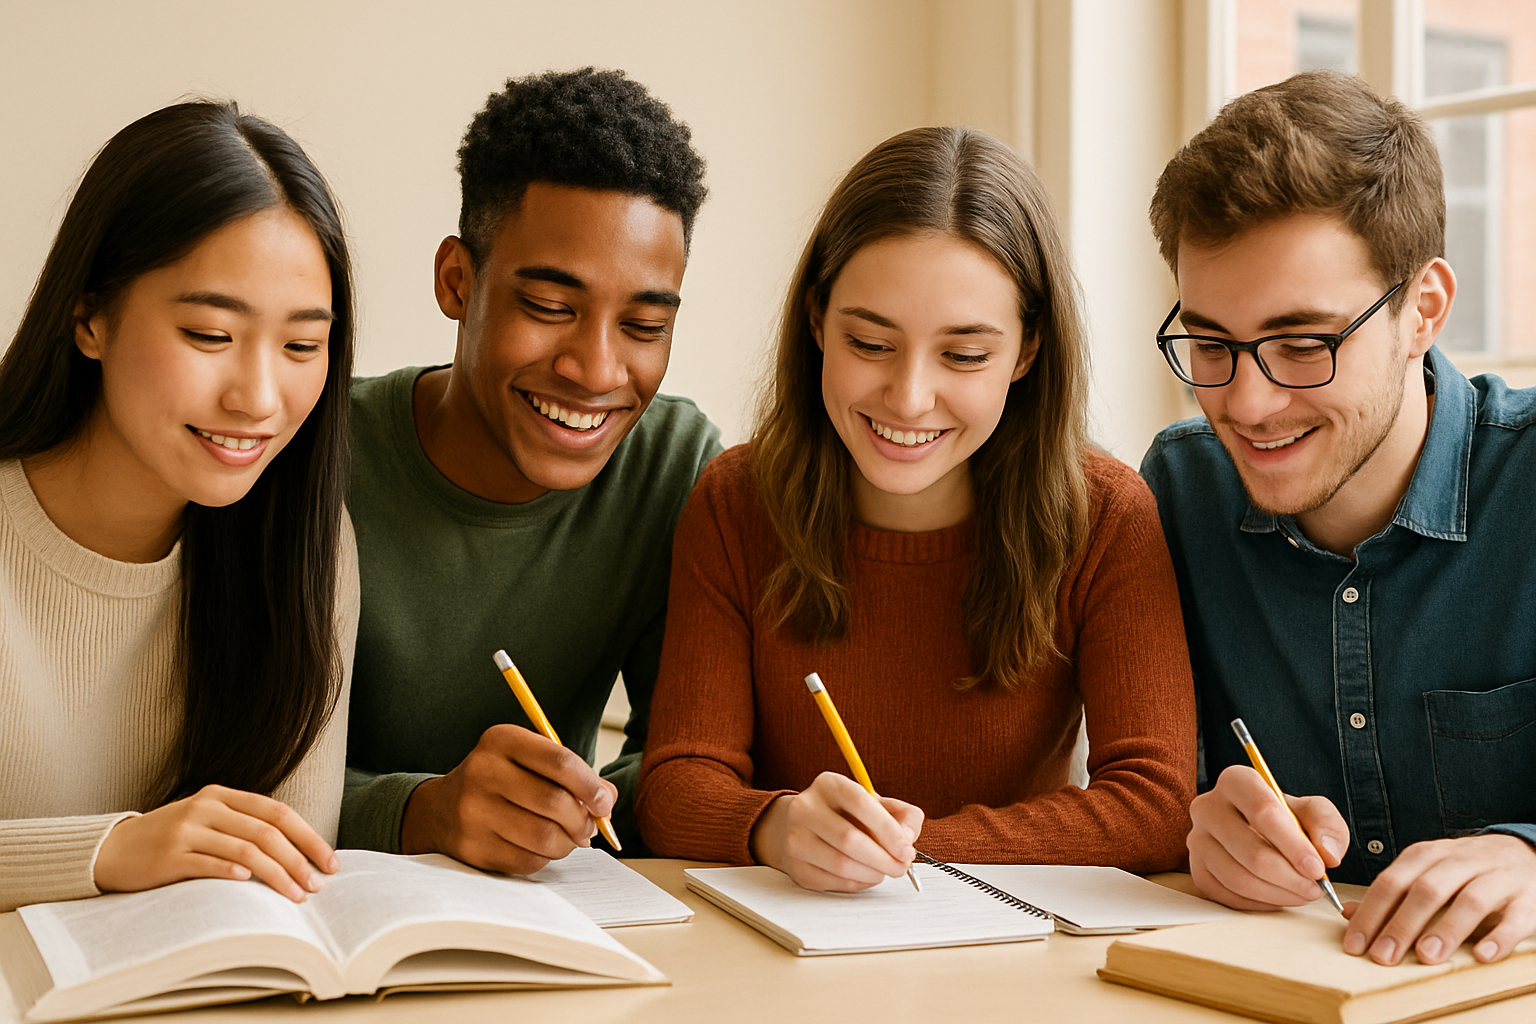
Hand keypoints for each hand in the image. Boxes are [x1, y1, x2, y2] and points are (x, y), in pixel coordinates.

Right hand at [95, 785, 337, 901]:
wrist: (112, 849)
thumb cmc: (170, 840)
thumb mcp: (208, 821)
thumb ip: (243, 828)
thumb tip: (298, 853)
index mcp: (222, 795)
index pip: (278, 813)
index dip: (308, 837)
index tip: (330, 862)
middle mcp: (207, 807)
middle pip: (267, 832)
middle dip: (298, 860)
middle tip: (317, 886)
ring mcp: (186, 829)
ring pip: (245, 850)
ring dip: (276, 874)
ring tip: (296, 896)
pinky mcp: (168, 855)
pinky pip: (208, 863)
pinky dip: (232, 873)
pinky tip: (250, 886)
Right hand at [400, 724, 615, 873]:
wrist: (441, 809)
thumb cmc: (501, 781)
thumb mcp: (529, 761)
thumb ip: (572, 774)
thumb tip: (607, 800)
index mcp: (501, 740)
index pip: (559, 761)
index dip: (591, 785)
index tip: (604, 801)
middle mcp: (482, 772)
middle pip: (554, 802)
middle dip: (583, 820)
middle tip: (589, 827)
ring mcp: (473, 812)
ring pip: (544, 837)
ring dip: (568, 843)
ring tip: (568, 838)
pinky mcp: (472, 848)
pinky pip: (528, 860)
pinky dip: (545, 858)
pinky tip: (542, 847)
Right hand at [748, 771, 923, 892]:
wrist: (801, 827)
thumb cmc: (845, 814)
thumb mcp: (875, 803)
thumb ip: (901, 814)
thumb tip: (907, 838)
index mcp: (828, 785)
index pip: (860, 803)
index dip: (888, 830)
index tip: (906, 849)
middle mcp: (805, 808)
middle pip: (849, 839)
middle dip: (883, 859)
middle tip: (902, 866)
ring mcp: (796, 838)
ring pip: (841, 864)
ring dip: (872, 873)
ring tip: (886, 871)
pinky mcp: (796, 866)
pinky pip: (833, 881)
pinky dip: (858, 883)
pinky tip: (866, 876)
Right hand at [1188, 765, 1348, 909]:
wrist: (1258, 832)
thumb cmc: (1285, 820)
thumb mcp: (1313, 811)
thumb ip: (1327, 825)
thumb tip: (1327, 854)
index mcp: (1236, 782)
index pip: (1263, 811)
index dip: (1293, 845)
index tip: (1317, 869)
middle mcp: (1208, 807)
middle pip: (1251, 851)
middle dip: (1290, 877)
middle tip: (1314, 888)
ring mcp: (1197, 840)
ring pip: (1239, 878)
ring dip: (1278, 894)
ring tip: (1301, 894)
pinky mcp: (1197, 869)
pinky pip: (1228, 896)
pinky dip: (1260, 903)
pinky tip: (1278, 896)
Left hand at [1341, 834, 1535, 964]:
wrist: (1523, 853)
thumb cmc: (1465, 872)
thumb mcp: (1425, 874)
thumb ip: (1391, 896)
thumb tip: (1347, 913)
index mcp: (1428, 856)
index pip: (1392, 882)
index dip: (1372, 913)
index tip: (1356, 944)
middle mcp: (1460, 862)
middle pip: (1427, 890)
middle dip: (1402, 924)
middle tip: (1384, 956)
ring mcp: (1496, 878)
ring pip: (1470, 900)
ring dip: (1447, 929)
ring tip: (1426, 956)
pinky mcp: (1527, 898)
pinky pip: (1515, 917)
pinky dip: (1499, 936)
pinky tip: (1481, 955)